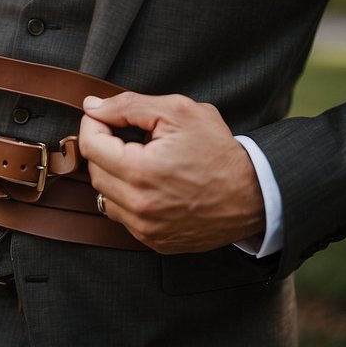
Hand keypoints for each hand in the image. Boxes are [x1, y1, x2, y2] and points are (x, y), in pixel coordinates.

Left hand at [79, 92, 265, 253]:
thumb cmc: (219, 151)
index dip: (94, 124)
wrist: (256, 194)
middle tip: (132, 137)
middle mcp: (139, 206)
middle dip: (107, 148)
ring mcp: (146, 228)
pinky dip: (128, 197)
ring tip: (144, 160)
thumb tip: (92, 107)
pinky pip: (122, 215)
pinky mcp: (154, 241)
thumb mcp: (178, 112)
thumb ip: (128, 105)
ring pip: (105, 194)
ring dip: (115, 174)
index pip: (89, 145)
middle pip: (95, 170)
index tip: (105, 117)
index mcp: (141, 171)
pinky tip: (151, 184)